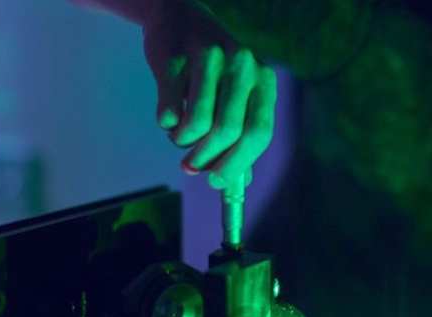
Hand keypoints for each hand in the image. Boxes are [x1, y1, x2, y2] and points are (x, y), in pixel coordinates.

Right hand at [142, 1, 276, 188]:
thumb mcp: (236, 95)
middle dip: (207, 158)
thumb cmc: (212, 70)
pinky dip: (167, 123)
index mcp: (264, 79)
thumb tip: (239, 183)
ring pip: (198, 123)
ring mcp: (209, 58)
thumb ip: (241, 137)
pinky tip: (169, 118)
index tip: (217, 182)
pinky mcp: (175, 56)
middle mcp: (242, 65)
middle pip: (229, 131)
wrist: (178, 18)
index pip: (259, 133)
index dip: (238, 163)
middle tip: (190, 167)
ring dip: (184, 141)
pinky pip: (170, 109)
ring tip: (179, 137)